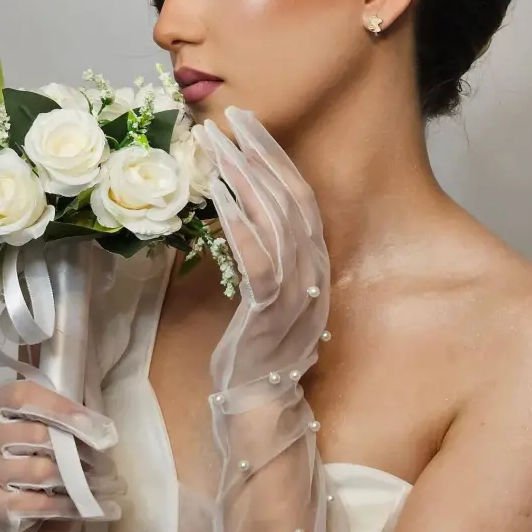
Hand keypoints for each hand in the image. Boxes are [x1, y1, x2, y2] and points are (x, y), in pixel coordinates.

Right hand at [0, 379, 124, 531]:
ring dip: (78, 481)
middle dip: (80, 451)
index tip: (97, 426)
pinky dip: (67, 507)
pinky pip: (34, 504)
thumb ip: (71, 408)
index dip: (61, 407)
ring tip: (107, 486)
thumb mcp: (50, 418)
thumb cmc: (36, 446)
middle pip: (37, 436)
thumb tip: (103, 425)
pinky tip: (91, 507)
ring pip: (39, 471)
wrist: (11, 492)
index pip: (25, 397)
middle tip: (109, 464)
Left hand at [194, 107, 330, 398]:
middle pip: (292, 199)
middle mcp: (314, 275)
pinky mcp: (271, 317)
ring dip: (245, 177)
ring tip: (217, 144)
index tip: (250, 123)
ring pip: (276, 222)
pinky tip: (218, 194)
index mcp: (314, 267)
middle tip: (233, 116)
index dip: (276, 157)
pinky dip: (241, 223)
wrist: (260, 414)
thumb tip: (237, 210)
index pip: (300, 198)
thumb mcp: (264, 298)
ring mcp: (296, 296)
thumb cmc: (255, 355)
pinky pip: (259, 261)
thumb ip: (263, 257)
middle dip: (262, 153)